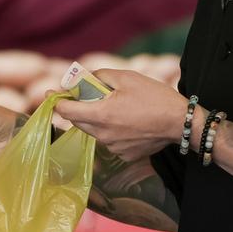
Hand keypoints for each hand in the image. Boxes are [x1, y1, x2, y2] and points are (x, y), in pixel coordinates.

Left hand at [54, 69, 186, 162]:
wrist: (181, 122)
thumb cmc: (154, 97)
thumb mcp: (126, 77)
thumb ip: (100, 76)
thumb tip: (84, 78)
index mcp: (100, 114)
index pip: (66, 110)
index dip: (56, 100)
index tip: (51, 94)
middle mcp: (103, 134)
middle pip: (78, 121)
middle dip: (76, 108)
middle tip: (82, 95)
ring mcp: (113, 148)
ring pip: (93, 131)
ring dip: (95, 119)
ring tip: (114, 107)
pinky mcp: (124, 155)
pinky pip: (109, 141)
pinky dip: (112, 131)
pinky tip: (128, 122)